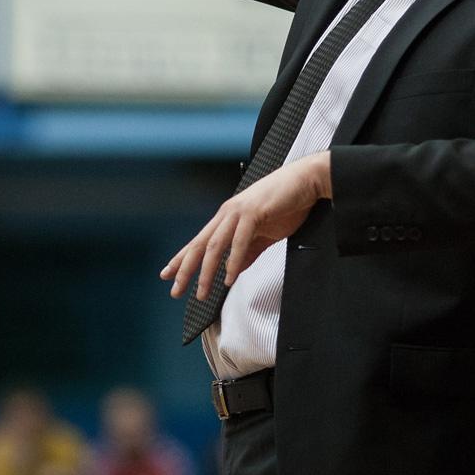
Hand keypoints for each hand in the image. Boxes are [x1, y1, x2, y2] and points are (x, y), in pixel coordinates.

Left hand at [161, 153, 331, 299]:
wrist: (306, 182)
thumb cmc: (287, 204)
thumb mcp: (264, 234)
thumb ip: (248, 252)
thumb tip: (234, 271)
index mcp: (228, 218)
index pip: (199, 242)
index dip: (182, 259)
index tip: (168, 275)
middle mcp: (227, 214)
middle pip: (199, 245)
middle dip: (185, 269)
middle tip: (176, 291)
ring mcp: (239, 212)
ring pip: (215, 244)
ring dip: (207, 271)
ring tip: (202, 292)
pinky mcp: (254, 212)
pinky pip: (239, 240)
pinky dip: (233, 260)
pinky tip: (230, 277)